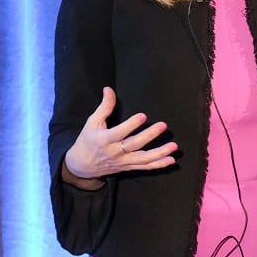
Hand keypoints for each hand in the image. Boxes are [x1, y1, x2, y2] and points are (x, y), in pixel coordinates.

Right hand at [62, 87, 178, 186]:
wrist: (82, 166)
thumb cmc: (88, 140)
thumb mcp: (92, 122)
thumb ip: (104, 106)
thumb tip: (108, 88)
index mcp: (104, 139)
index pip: (119, 132)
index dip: (131, 125)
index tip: (143, 115)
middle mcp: (114, 152)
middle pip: (134, 144)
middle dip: (149, 135)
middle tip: (163, 125)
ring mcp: (123, 161)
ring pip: (143, 159)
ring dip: (160, 153)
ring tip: (174, 146)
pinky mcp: (128, 167)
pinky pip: (145, 168)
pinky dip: (158, 165)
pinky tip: (171, 160)